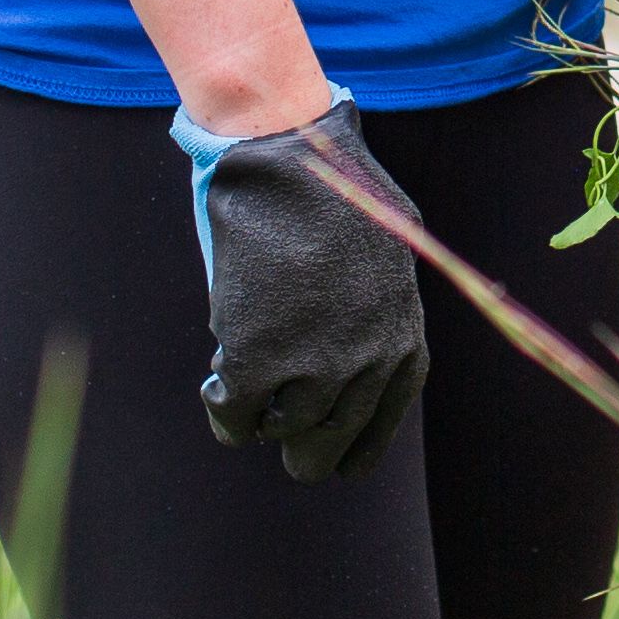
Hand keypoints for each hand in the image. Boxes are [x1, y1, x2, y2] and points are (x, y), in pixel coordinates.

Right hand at [174, 98, 428, 479]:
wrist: (292, 158)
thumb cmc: (336, 193)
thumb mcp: (387, 255)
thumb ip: (378, 315)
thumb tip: (352, 362)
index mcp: (402, 344)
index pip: (377, 428)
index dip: (350, 448)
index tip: (334, 460)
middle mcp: (366, 366)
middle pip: (324, 448)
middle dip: (301, 452)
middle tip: (280, 438)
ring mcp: (314, 367)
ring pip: (278, 432)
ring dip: (258, 417)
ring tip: (242, 388)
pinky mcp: (258, 361)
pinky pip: (233, 415)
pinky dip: (221, 407)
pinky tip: (215, 385)